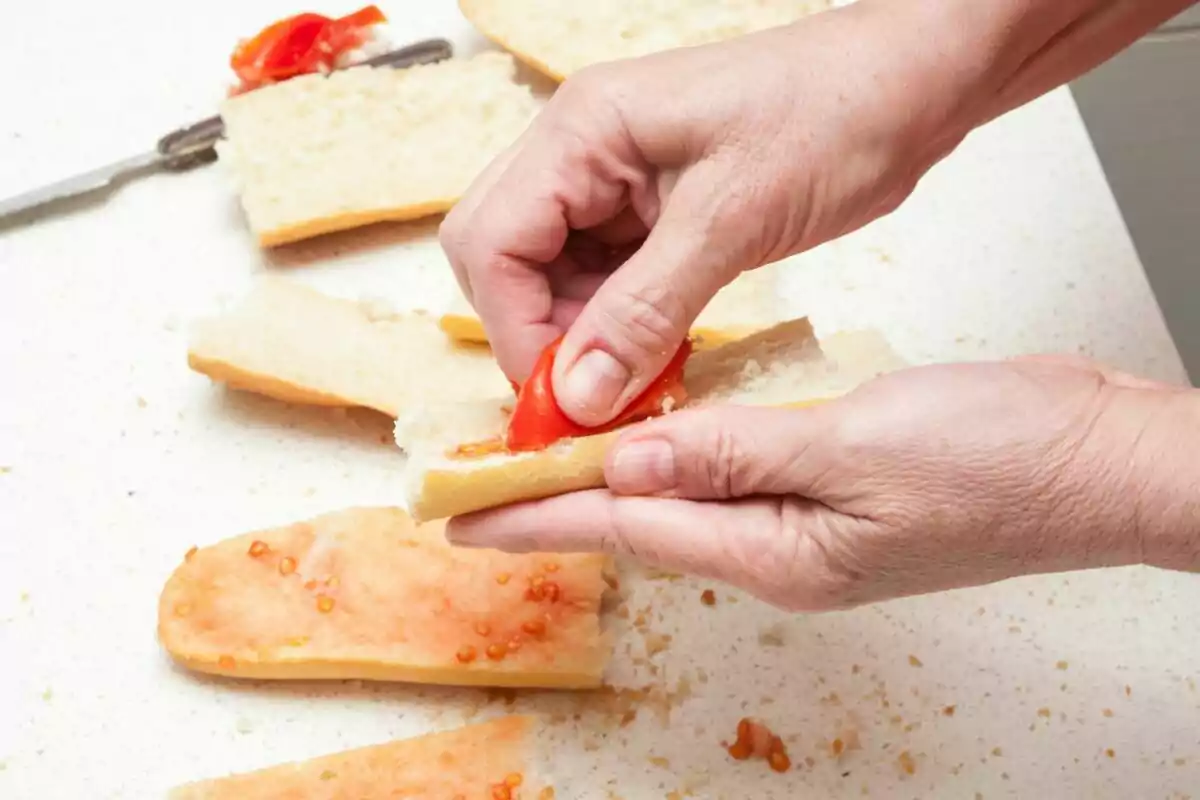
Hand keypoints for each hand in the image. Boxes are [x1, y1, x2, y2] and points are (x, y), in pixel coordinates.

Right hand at [440, 2, 976, 425]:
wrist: (909, 86)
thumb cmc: (831, 118)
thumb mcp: (733, 220)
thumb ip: (645, 311)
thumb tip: (576, 397)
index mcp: (582, 130)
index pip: (492, 242)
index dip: (514, 331)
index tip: (561, 402)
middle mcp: (579, 150)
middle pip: (502, 258)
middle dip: (535, 334)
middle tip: (590, 397)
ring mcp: (612, 180)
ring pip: (551, 277)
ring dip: (580, 338)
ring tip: (633, 385)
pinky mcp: (649, 210)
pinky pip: (603, 279)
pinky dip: (619, 327)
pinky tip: (656, 358)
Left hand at [446, 357, 1191, 610]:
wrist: (1096, 460)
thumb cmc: (1000, 463)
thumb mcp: (857, 448)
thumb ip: (737, 454)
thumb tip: (629, 463)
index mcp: (780, 554)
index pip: (628, 526)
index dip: (538, 515)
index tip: (461, 512)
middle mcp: (782, 550)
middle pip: (643, 522)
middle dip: (557, 502)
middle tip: (481, 482)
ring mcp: (807, 525)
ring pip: (682, 499)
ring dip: (611, 477)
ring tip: (545, 456)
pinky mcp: (831, 489)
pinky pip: (729, 475)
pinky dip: (679, 455)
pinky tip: (654, 439)